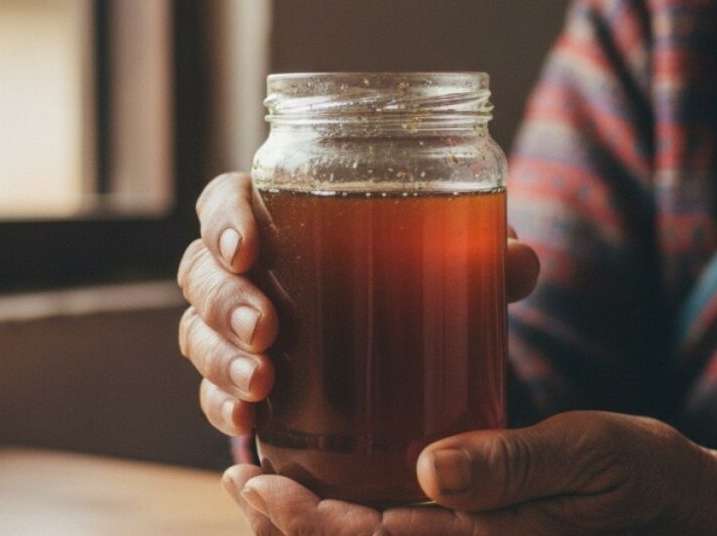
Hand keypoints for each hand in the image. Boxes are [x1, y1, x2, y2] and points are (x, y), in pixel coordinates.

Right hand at [177, 172, 540, 436]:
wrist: (394, 340)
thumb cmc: (406, 276)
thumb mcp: (443, 260)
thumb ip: (480, 255)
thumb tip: (519, 263)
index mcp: (281, 218)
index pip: (227, 201)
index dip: (224, 220)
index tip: (249, 248)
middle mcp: (247, 269)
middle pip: (202, 271)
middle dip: (224, 302)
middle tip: (267, 330)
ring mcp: (236, 325)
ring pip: (197, 333)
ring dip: (219, 360)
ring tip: (260, 387)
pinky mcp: (243, 375)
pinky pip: (211, 389)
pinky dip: (221, 405)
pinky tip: (248, 423)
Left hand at [223, 411, 716, 535]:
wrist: (686, 507)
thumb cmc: (640, 474)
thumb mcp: (588, 457)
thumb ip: (511, 465)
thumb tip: (428, 468)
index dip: (304, 520)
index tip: (254, 479)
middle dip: (292, 525)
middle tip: (242, 478)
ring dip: (314, 527)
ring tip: (265, 486)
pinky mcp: (484, 535)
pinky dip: (358, 520)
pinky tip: (334, 490)